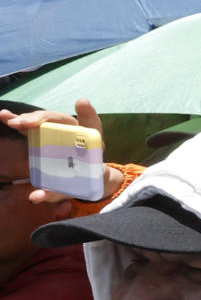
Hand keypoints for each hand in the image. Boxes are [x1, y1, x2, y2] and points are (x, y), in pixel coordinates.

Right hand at [3, 100, 123, 209]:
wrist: (89, 178)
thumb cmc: (84, 182)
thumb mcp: (73, 190)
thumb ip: (56, 194)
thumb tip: (34, 197)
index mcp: (90, 142)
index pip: (92, 124)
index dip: (87, 113)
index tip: (80, 102)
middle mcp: (76, 133)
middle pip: (59, 120)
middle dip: (42, 119)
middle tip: (24, 124)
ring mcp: (60, 132)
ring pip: (45, 120)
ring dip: (28, 119)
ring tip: (12, 121)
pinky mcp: (46, 134)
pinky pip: (33, 126)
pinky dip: (19, 121)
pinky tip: (4, 115)